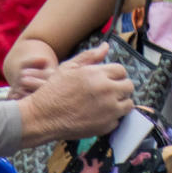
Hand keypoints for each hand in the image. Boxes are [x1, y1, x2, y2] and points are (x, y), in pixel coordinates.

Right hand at [18, 43, 133, 144]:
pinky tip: (98, 115)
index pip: (121, 70)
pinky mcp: (106, 126)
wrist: (43, 117)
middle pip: (129, 86)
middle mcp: (107, 91)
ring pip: (128, 104)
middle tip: (110, 90)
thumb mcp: (68, 67)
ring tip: (107, 103)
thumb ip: (89, 56)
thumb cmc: (53, 90)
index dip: (115, 74)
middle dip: (121, 87)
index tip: (108, 79)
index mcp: (98, 74)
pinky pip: (118, 120)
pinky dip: (111, 118)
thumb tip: (105, 46)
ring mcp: (108, 110)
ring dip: (120, 102)